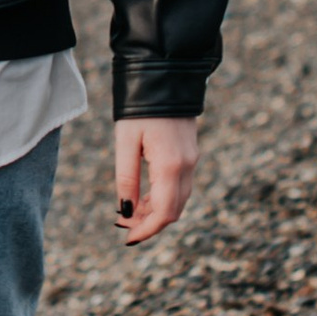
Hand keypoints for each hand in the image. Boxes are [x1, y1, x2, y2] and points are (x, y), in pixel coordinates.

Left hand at [115, 117, 199, 245]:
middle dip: (150, 223)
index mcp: (171, 166)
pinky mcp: (190, 153)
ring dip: (156, 211)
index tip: (128, 239)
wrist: (165, 76)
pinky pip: (180, 186)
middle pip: (174, 211)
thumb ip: (126, 179)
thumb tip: (126, 212)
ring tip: (130, 211)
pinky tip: (144, 195)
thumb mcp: (125, 143)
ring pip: (178, 200)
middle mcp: (187, 166)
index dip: (147, 230)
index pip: (164, 213)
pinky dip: (163, 197)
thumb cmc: (139, 109)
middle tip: (124, 225)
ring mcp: (192, 160)